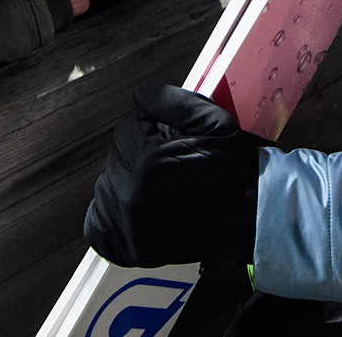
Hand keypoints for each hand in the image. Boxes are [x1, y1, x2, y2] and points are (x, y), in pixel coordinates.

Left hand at [85, 84, 259, 266]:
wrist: (244, 221)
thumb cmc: (230, 172)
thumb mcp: (218, 124)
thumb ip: (177, 102)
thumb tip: (140, 95)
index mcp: (149, 163)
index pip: (127, 128)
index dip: (151, 129)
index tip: (171, 141)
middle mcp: (131, 195)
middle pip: (116, 155)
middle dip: (138, 152)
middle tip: (167, 163)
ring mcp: (124, 225)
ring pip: (107, 182)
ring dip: (127, 178)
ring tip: (159, 186)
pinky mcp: (123, 246)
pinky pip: (97, 220)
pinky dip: (112, 210)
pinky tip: (139, 206)